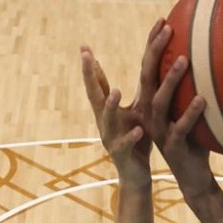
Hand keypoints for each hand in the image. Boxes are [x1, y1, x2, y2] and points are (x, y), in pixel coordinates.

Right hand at [81, 22, 165, 185]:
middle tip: (87, 56)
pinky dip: (132, 137)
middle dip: (90, 76)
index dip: (91, 65)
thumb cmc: (135, 139)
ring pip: (108, 119)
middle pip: (95, 95)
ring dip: (110, 105)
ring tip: (116, 91)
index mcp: (108, 110)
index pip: (98, 83)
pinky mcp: (123, 154)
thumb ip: (123, 94)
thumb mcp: (131, 113)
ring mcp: (111, 137)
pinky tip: (138, 130)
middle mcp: (105, 121)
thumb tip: (124, 68)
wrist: (136, 176)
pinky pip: (127, 145)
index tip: (83, 46)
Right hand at [142, 25, 214, 199]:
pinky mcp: (172, 146)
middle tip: (166, 30)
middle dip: (154, 51)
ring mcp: (159, 129)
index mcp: (153, 102)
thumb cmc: (194, 141)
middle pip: (147, 76)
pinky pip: (181, 128)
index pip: (148, 67)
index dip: (152, 44)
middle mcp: (150, 113)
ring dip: (171, 80)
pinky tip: (203, 100)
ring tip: (184, 60)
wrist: (191, 178)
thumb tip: (221, 66)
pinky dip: (191, 114)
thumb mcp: (194, 112)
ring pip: (160, 101)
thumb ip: (198, 90)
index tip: (161, 19)